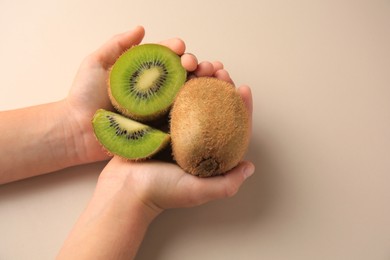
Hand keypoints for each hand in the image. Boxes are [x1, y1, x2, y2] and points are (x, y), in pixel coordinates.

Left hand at [64, 25, 234, 163]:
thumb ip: (117, 45)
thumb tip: (141, 29)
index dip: (178, 51)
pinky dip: (203, 109)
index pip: (168, 59)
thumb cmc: (83, 97)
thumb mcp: (96, 63)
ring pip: (190, 94)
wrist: (78, 131)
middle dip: (199, 66)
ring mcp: (161, 110)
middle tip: (202, 66)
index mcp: (144, 74)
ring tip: (216, 78)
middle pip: (184, 75)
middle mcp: (156, 91)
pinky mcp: (163, 129)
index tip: (180, 49)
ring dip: (207, 84)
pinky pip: (186, 118)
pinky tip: (213, 101)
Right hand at [97, 82, 253, 215]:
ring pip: (192, 99)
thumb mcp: (197, 191)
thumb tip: (250, 167)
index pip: (232, 128)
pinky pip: (170, 99)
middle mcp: (194, 141)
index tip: (243, 89)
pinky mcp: (156, 122)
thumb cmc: (161, 193)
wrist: (123, 190)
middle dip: (220, 87)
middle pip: (213, 109)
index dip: (241, 108)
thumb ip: (226, 184)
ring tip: (202, 65)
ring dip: (199, 80)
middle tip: (220, 71)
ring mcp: (175, 130)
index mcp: (208, 155)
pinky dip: (176, 84)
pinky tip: (180, 71)